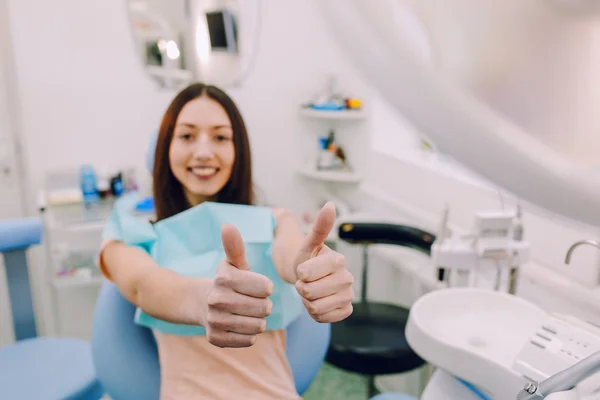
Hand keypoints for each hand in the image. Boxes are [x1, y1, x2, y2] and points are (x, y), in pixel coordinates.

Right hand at [204, 224, 273, 347]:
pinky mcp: (216, 338)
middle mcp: (216, 299)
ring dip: (259, 320)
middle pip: (264, 308)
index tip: (260, 286)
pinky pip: (249, 340)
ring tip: (250, 313)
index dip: (266, 288)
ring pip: (258, 326)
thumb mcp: (234, 264)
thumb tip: (227, 226)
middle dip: (265, 305)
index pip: (265, 288)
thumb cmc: (229, 281)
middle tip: (255, 302)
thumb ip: (235, 247)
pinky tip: (241, 324)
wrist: (202, 304)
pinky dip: (250, 334)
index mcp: (224, 278)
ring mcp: (214, 320)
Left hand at [294, 202, 353, 322]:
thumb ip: (319, 227)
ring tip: (311, 292)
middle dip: (301, 289)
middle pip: (310, 293)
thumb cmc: (306, 257)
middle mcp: (348, 278)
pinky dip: (315, 313)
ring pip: (316, 307)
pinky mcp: (346, 310)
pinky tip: (317, 302)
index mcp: (338, 260)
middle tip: (305, 282)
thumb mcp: (308, 242)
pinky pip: (324, 318)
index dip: (299, 274)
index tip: (303, 269)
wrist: (309, 275)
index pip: (306, 274)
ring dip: (307, 302)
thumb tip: (330, 205)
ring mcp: (348, 295)